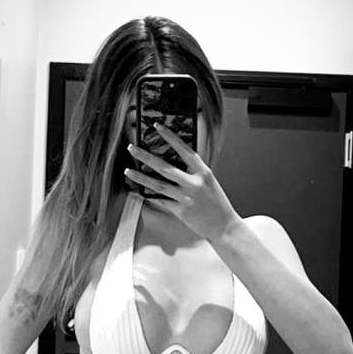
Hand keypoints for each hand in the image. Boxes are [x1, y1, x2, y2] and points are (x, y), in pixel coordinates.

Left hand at [124, 124, 239, 242]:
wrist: (224, 226)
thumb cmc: (216, 203)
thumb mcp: (208, 182)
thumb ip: (193, 172)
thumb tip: (173, 161)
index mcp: (203, 172)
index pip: (184, 150)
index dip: (170, 137)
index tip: (158, 127)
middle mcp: (194, 183)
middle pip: (165, 167)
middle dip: (146, 157)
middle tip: (132, 148)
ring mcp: (186, 198)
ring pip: (158, 185)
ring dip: (141, 178)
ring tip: (128, 170)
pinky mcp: (181, 211)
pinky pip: (161, 201)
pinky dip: (149, 195)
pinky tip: (138, 191)